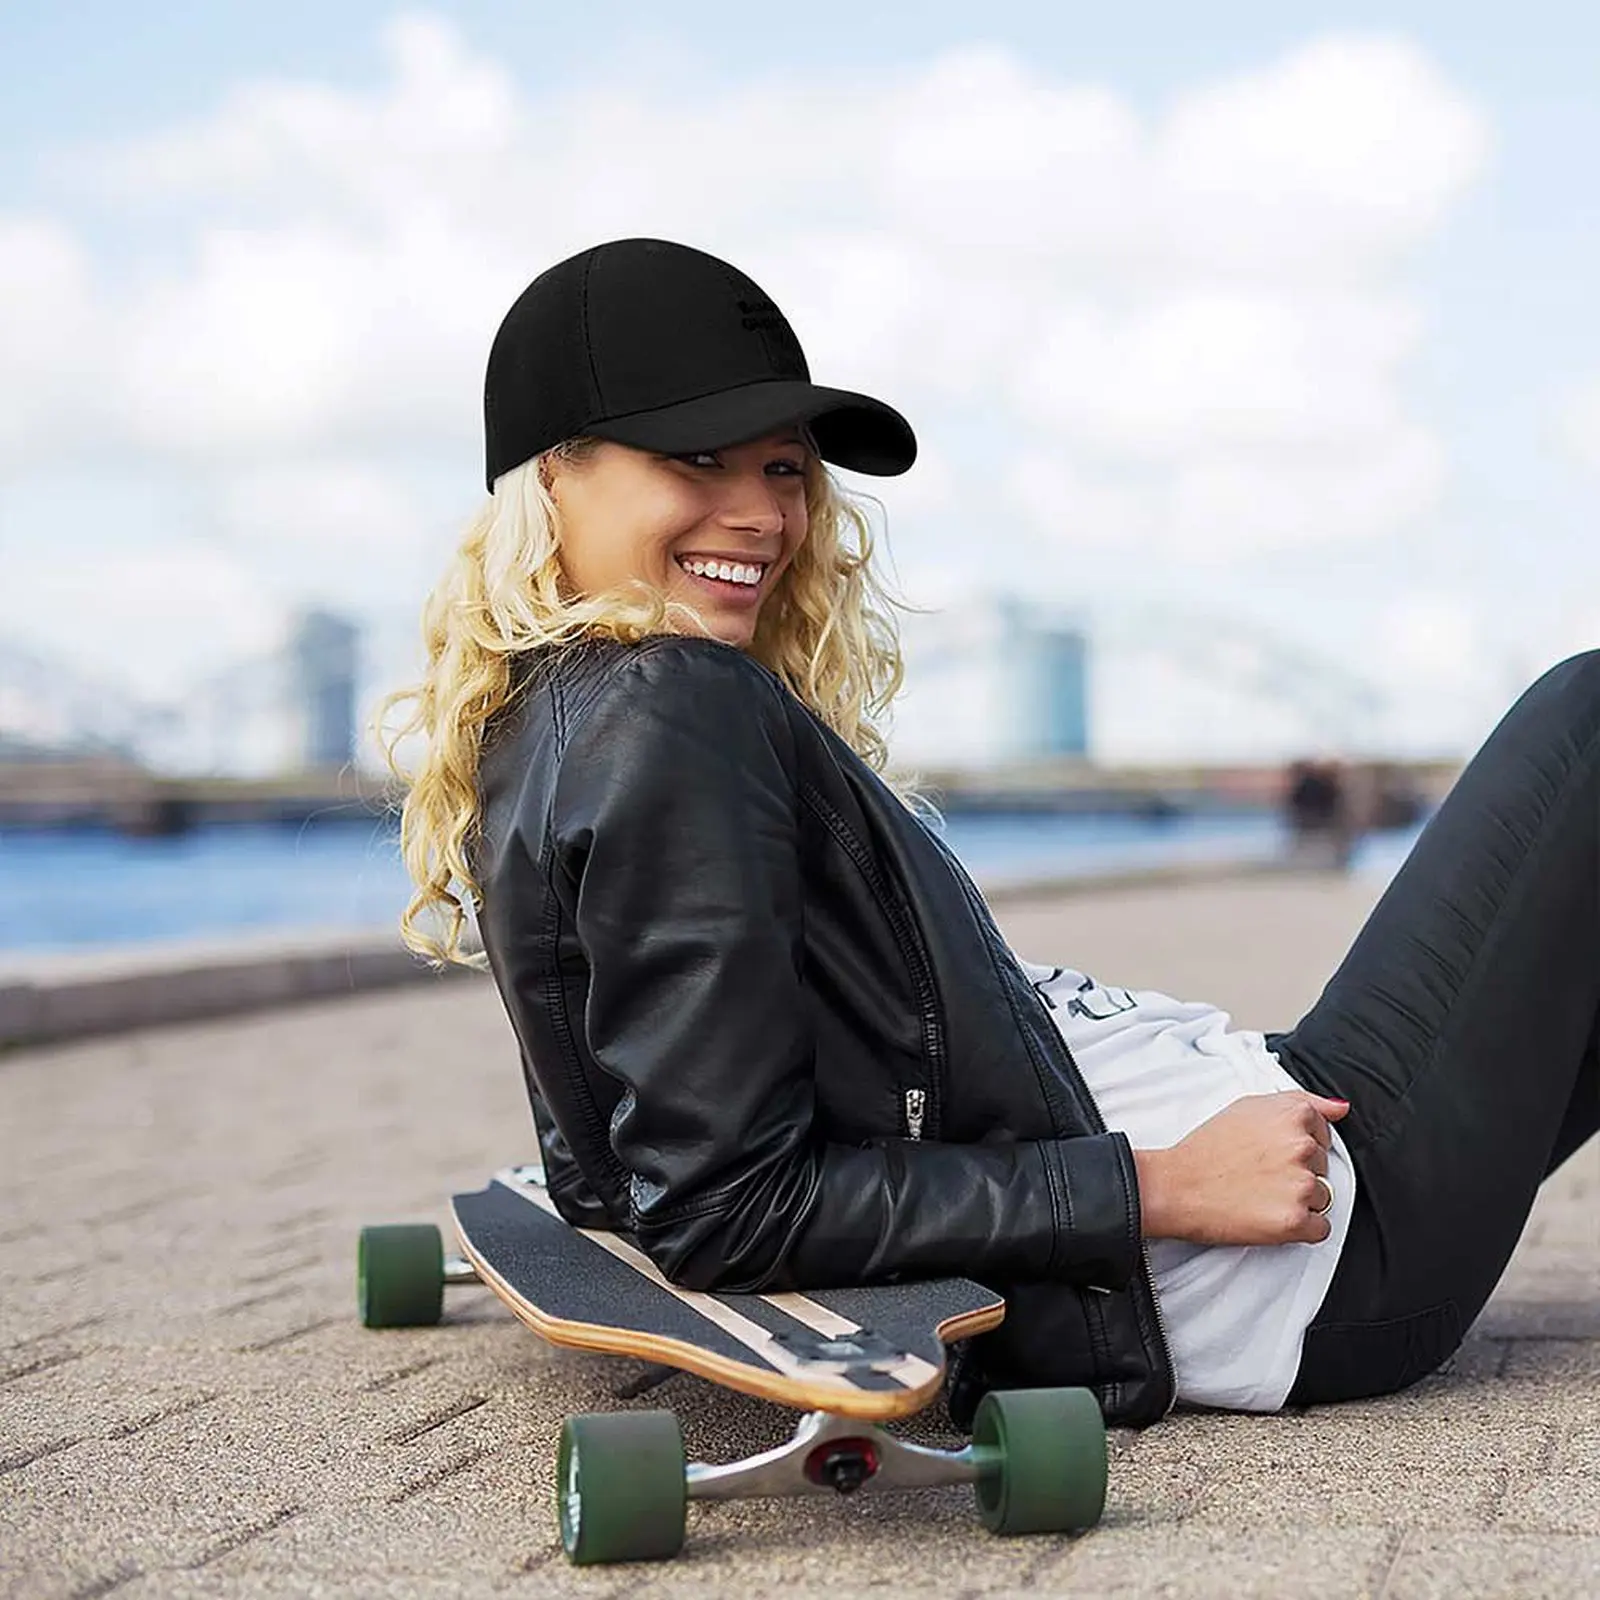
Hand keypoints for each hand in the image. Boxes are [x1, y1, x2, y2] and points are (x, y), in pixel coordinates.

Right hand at [1134, 1091, 1348, 1246]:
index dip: (1296, 1146)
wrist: (1175, 1186)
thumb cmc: (1206, 1148)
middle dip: (1298, 1172)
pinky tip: (1269, 1215)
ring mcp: (1301, 1185)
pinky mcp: (1295, 1220)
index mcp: (1294, 1115)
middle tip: (1259, 1174)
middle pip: (1323, 1166)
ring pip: (1322, 1197)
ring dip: (1298, 1200)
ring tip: (1260, 1194)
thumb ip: (1301, 1101)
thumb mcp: (1249, 1106)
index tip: (1272, 1153)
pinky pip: (1320, 1228)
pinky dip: (1299, 1228)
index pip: (1323, 1134)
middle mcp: (1302, 1147)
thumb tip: (1339, 1109)